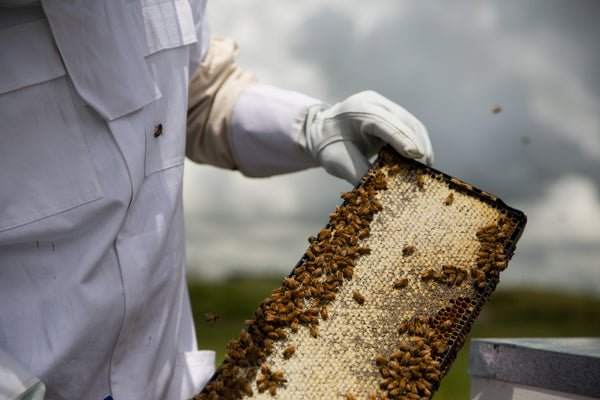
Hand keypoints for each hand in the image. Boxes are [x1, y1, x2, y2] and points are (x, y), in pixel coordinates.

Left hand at [299, 90, 433, 184]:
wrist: (321, 132)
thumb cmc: (327, 146)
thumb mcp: (338, 162)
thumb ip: (359, 172)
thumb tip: (382, 189)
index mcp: (357, 109)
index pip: (383, 122)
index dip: (400, 138)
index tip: (415, 155)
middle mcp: (372, 101)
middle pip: (402, 121)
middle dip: (415, 143)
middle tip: (426, 166)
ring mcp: (383, 104)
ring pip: (410, 122)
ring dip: (420, 143)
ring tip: (427, 165)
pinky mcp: (390, 112)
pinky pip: (409, 125)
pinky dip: (416, 141)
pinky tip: (422, 157)